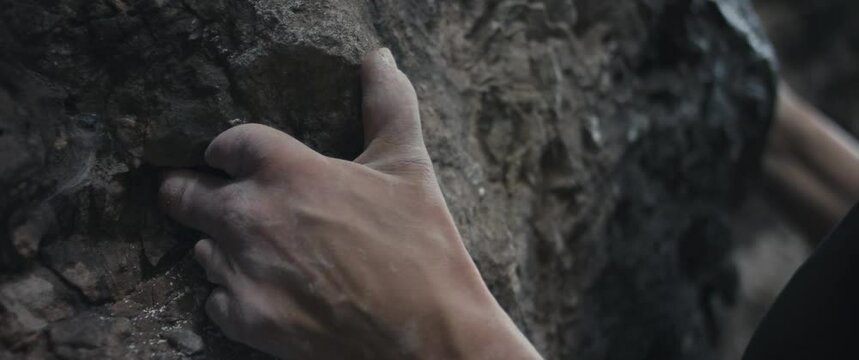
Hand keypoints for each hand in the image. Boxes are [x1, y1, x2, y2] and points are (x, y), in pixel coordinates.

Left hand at [159, 49, 540, 358]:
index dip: (227, 149)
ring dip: (222, 246)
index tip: (228, 157)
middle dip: (189, 192)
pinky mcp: (247, 320)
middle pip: (186, 194)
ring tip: (256, 252)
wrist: (426, 336)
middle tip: (195, 195)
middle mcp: (252, 217)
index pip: (227, 143)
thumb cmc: (420, 247)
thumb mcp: (409, 167)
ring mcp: (244, 272)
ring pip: (202, 249)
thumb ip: (387, 105)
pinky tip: (266, 292)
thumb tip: (379, 59)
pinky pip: (214, 300)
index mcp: (288, 171)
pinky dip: (232, 295)